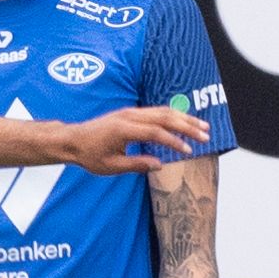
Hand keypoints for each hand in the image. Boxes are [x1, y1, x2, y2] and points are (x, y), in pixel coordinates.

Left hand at [59, 107, 216, 176]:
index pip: (156, 132)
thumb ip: (137, 165)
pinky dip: (173, 116)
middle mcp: (128, 116)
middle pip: (164, 116)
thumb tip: (159, 165)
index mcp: (123, 129)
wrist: (73, 140)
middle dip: (187, 126)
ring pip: (163, 111)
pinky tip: (185, 122)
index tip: (188, 151)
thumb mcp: (111, 166)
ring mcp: (130, 112)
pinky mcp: (131, 113)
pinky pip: (156, 111)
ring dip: (184, 118)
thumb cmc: (89, 155)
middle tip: (205, 135)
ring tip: (202, 127)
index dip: (174, 141)